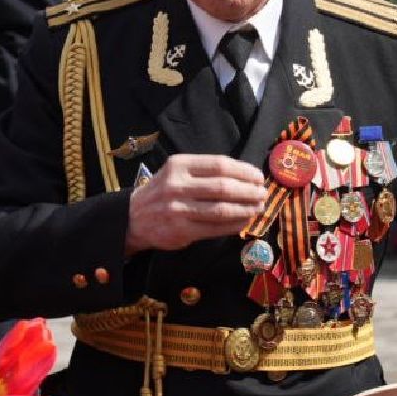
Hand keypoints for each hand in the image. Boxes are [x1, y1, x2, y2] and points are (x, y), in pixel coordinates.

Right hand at [125, 154, 268, 256]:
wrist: (133, 217)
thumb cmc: (163, 192)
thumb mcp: (177, 173)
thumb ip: (205, 172)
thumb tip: (245, 176)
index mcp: (179, 166)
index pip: (219, 165)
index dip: (243, 171)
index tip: (257, 176)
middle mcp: (177, 186)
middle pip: (223, 187)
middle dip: (248, 191)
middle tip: (262, 193)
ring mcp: (178, 209)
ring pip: (222, 209)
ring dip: (246, 209)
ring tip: (258, 207)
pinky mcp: (181, 231)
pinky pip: (216, 228)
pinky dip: (235, 225)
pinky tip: (245, 221)